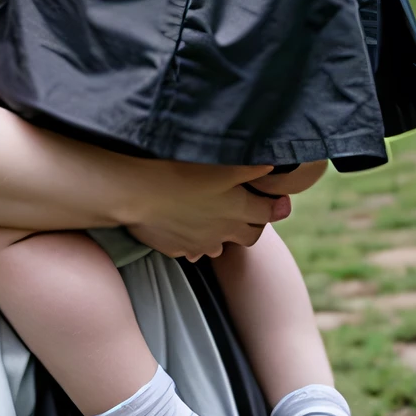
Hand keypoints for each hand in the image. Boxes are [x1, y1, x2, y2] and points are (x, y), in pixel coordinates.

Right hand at [125, 162, 291, 260]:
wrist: (137, 193)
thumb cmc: (179, 172)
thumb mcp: (220, 165)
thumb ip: (249, 168)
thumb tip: (271, 167)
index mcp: (237, 208)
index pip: (268, 213)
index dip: (276, 206)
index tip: (278, 200)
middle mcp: (223, 231)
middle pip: (250, 235)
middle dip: (253, 223)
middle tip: (247, 208)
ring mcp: (200, 244)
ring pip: (221, 245)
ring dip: (223, 233)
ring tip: (213, 217)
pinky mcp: (178, 249)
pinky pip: (193, 250)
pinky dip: (195, 240)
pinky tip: (186, 225)